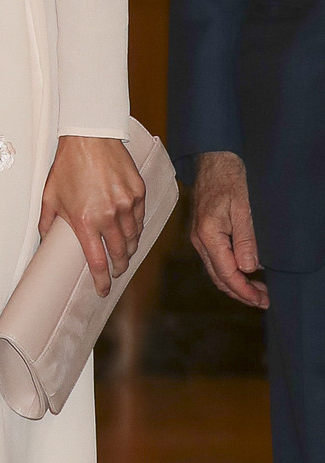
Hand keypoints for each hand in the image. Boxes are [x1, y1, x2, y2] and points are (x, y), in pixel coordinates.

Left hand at [39, 134, 145, 296]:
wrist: (90, 138)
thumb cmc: (68, 166)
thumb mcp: (50, 196)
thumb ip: (46, 223)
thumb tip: (43, 243)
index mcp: (85, 221)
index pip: (97, 262)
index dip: (101, 281)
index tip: (102, 290)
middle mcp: (109, 216)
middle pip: (120, 255)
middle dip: (118, 268)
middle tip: (115, 273)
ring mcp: (127, 205)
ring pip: (133, 239)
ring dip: (128, 251)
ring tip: (123, 256)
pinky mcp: (139, 193)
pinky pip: (140, 220)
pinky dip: (136, 230)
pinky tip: (130, 233)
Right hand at [190, 150, 267, 309]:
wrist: (214, 161)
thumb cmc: (231, 180)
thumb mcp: (244, 208)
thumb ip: (246, 239)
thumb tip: (249, 268)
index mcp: (208, 235)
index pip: (226, 274)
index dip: (245, 291)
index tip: (262, 300)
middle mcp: (200, 240)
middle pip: (218, 278)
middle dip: (241, 293)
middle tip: (264, 301)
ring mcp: (199, 237)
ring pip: (216, 271)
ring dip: (236, 284)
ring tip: (258, 291)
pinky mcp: (203, 233)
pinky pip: (215, 260)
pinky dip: (229, 272)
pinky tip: (244, 272)